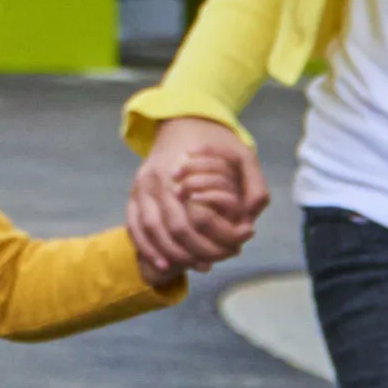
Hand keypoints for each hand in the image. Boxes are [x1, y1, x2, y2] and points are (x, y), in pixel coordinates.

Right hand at [126, 121, 266, 281]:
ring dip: (168, 254)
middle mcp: (155, 180)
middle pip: (172, 230)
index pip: (193, 221)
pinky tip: (161, 262)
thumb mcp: (243, 156)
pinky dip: (145, 246)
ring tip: (188, 267)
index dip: (211, 242)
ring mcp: (140, 186)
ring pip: (149, 231)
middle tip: (212, 263)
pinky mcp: (134, 192)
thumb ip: (254, 186)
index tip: (231, 251)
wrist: (182, 120)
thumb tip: (251, 218)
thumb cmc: (215, 142)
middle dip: (193, 253)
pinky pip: (133, 225)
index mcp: (180, 172)